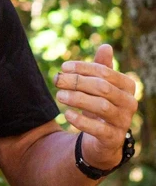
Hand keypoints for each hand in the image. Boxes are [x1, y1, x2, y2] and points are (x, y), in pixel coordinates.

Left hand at [54, 44, 137, 169]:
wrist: (102, 139)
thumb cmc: (100, 105)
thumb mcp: (100, 86)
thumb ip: (102, 68)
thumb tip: (106, 46)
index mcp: (127, 86)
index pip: (105, 72)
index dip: (83, 68)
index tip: (63, 67)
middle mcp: (129, 103)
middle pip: (102, 87)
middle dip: (77, 82)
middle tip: (57, 80)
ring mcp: (123, 122)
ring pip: (101, 106)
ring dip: (77, 98)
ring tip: (59, 95)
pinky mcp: (113, 138)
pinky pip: (98, 128)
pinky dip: (81, 121)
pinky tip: (66, 114)